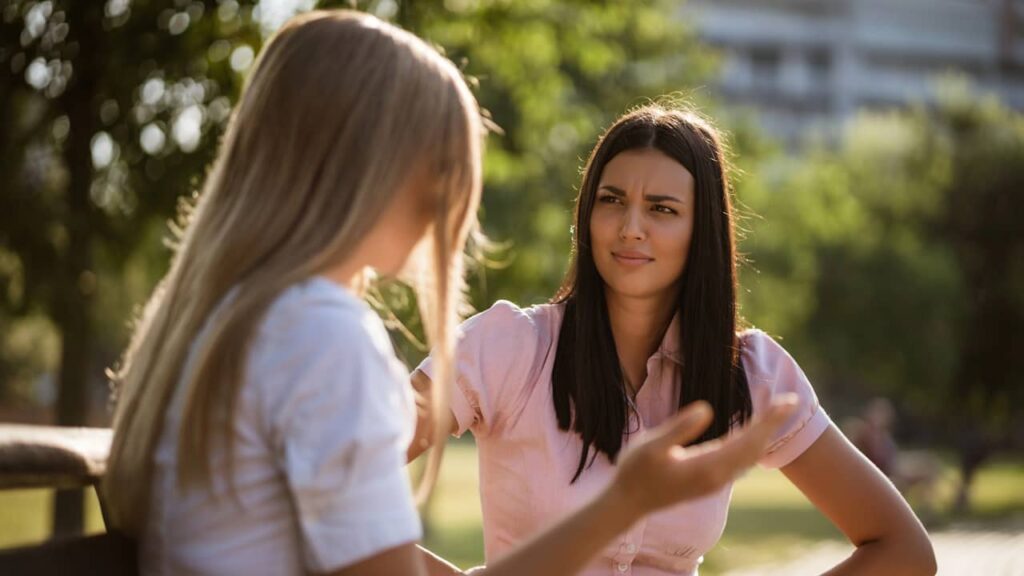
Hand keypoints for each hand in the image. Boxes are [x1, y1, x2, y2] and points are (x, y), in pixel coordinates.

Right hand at [607, 395, 798, 516]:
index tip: (788, 402)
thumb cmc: (635, 471)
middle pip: (755, 447)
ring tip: (774, 412)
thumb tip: (707, 409)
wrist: (628, 503)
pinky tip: (750, 434)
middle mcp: (718, 477)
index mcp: (708, 466)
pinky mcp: (709, 483)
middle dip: (772, 424)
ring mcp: (715, 482)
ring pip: (749, 457)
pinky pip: (739, 462)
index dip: (769, 419)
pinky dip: (751, 444)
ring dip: (764, 434)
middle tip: (789, 401)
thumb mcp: (652, 445)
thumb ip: (679, 427)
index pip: (748, 438)